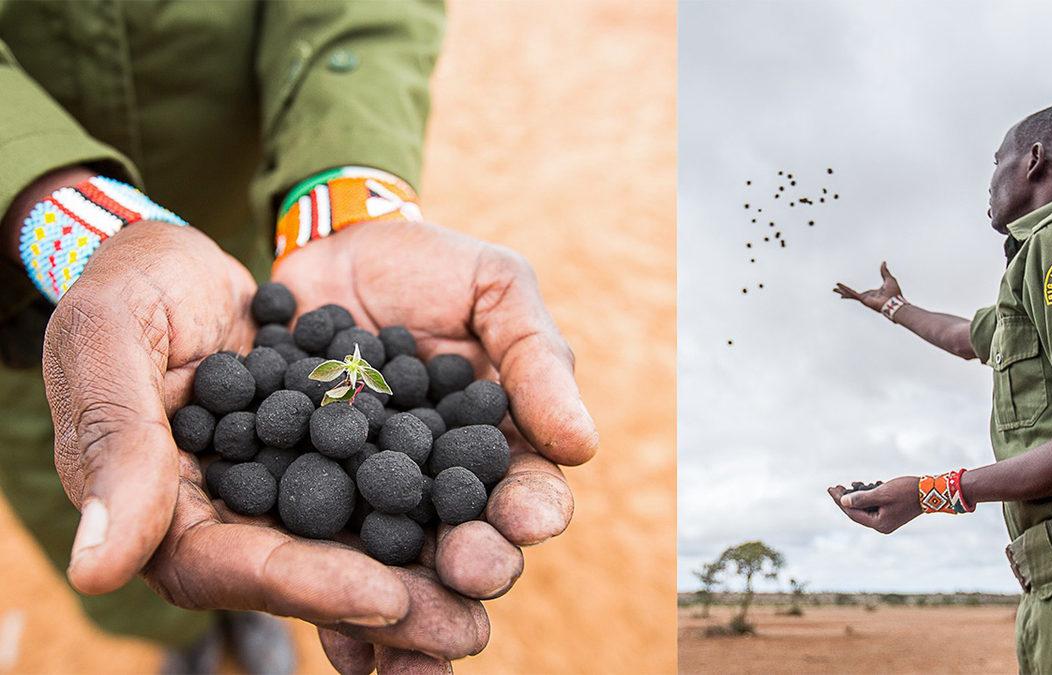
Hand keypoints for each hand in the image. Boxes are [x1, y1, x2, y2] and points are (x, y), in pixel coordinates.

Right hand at [43, 224, 473, 652]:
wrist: (186, 256)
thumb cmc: (129, 288)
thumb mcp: (109, 339)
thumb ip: (115, 443)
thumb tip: (99, 572)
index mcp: (173, 512)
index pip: (239, 568)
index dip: (310, 588)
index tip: (386, 598)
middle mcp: (246, 514)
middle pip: (318, 574)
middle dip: (397, 603)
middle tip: (468, 627)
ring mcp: (301, 481)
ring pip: (369, 536)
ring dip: (435, 562)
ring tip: (499, 573)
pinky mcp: (345, 445)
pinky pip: (397, 479)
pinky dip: (445, 496)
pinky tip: (503, 509)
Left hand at [272, 218, 598, 668]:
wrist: (331, 247)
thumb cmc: (431, 267)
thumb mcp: (497, 289)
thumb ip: (537, 359)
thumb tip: (584, 446)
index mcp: (499, 445)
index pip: (530, 490)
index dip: (534, 508)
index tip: (529, 517)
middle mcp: (443, 486)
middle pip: (470, 544)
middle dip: (476, 564)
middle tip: (468, 570)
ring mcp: (375, 499)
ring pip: (400, 569)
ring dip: (408, 611)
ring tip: (405, 643)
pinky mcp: (309, 498)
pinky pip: (321, 555)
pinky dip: (328, 600)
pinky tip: (339, 639)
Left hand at [827, 476, 921, 533]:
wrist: (931, 491)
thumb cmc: (907, 491)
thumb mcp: (881, 493)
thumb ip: (861, 498)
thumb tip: (844, 502)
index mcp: (879, 524)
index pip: (852, 513)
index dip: (840, 501)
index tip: (831, 489)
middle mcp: (882, 525)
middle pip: (857, 512)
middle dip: (846, 499)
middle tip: (835, 486)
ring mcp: (887, 520)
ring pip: (865, 508)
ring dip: (858, 495)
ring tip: (851, 484)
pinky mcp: (891, 512)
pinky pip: (874, 505)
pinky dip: (869, 496)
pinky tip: (866, 485)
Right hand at [833, 261, 901, 312]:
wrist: (895, 302)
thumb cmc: (894, 293)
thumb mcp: (889, 279)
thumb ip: (884, 271)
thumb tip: (884, 262)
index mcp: (872, 294)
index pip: (861, 293)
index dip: (855, 292)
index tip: (848, 292)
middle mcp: (867, 297)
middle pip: (852, 294)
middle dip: (844, 292)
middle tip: (837, 290)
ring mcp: (864, 299)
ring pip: (850, 294)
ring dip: (842, 291)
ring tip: (834, 289)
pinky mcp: (863, 299)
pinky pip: (852, 293)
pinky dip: (845, 289)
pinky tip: (838, 286)